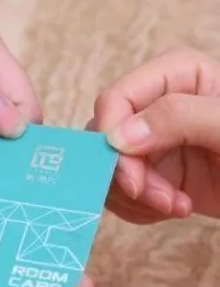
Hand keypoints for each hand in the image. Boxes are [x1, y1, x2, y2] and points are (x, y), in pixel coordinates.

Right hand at [91, 47, 219, 223]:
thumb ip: (180, 119)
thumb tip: (118, 137)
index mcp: (175, 77)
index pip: (115, 101)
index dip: (112, 141)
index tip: (134, 181)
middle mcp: (154, 107)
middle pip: (106, 141)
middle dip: (129, 178)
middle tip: (164, 201)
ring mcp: (149, 142)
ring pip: (107, 169)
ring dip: (136, 198)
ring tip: (177, 205)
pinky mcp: (150, 171)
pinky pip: (118, 191)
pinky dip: (138, 208)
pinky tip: (171, 208)